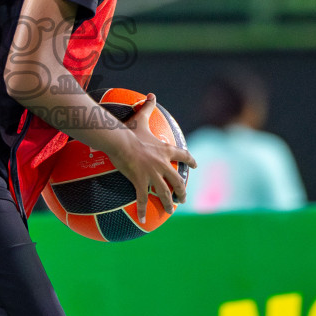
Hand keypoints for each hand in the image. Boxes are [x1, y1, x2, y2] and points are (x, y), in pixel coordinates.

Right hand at [103, 94, 197, 221]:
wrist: (120, 141)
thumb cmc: (130, 131)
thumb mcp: (141, 118)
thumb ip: (148, 107)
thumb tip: (151, 94)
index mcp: (165, 150)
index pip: (183, 156)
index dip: (190, 161)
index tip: (195, 166)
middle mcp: (163, 164)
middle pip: (177, 180)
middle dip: (182, 191)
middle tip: (183, 198)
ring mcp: (153, 175)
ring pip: (165, 193)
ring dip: (168, 203)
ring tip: (170, 211)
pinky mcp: (141, 182)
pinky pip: (143, 199)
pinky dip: (142, 210)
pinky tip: (142, 220)